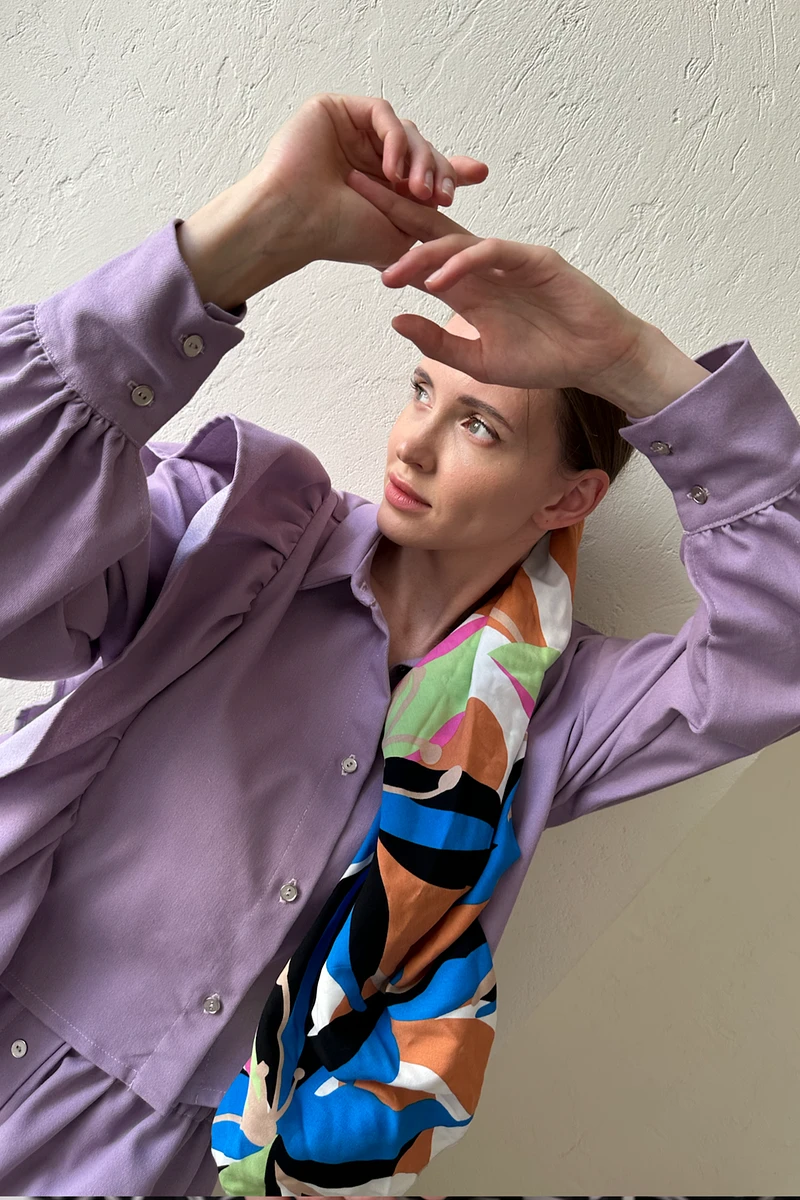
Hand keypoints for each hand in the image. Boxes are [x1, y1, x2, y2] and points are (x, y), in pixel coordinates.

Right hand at [251, 92, 488, 269]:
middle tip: (441, 196)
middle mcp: (369, 158)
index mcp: (382, 187)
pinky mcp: (338, 110)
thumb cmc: (340, 236)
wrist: (297, 222)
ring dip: (420, 159)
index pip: (425, 170)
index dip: (453, 170)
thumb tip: (454, 211)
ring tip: (415, 190)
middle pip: (422, 149)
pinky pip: (382, 113)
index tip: (479, 174)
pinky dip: (395, 140)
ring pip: (406, 132)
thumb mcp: (399, 236)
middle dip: (439, 170)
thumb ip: (428, 220)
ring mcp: (353, 133)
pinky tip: (392, 170)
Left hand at [346, 167, 655, 404]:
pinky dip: (465, 264)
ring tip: (392, 270)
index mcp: (467, 286)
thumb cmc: (543, 359)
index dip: (385, 239)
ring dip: (423, 253)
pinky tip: (439, 277)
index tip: (348, 226)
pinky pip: (493, 255)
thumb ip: (437, 341)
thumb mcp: (477, 361)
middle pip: (432, 228)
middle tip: (355, 188)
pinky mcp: (535, 261)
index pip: (420, 255)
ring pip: (458, 241)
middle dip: (393, 208)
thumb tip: (394, 319)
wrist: (594, 360)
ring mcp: (509, 259)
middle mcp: (483, 265)